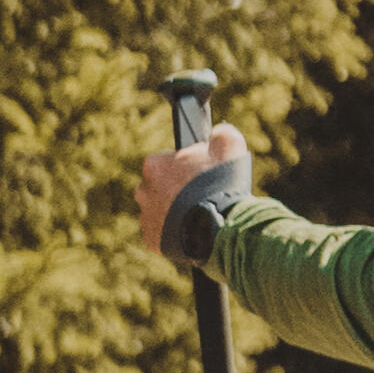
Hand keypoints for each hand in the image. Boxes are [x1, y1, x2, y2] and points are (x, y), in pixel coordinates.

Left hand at [138, 132, 251, 266]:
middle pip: (160, 186)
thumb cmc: (222, 185)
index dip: (187, 166)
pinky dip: (174, 232)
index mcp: (154, 165)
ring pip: (160, 211)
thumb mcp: (230, 147)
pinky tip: (193, 231)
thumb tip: (217, 133)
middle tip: (201, 196)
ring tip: (199, 215)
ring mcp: (146, 217)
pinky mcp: (151, 239)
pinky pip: (161, 233)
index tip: (201, 174)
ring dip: (174, 212)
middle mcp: (143, 190)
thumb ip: (220, 134)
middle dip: (177, 190)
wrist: (219, 227)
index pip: (167, 161)